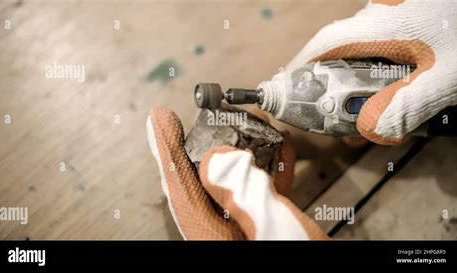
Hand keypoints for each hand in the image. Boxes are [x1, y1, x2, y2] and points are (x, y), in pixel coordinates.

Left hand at [146, 107, 328, 239]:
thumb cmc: (296, 263)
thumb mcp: (270, 233)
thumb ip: (241, 194)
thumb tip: (216, 159)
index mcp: (212, 237)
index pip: (181, 186)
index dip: (168, 149)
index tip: (160, 120)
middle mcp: (223, 233)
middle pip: (207, 180)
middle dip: (211, 145)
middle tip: (212, 119)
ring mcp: (244, 231)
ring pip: (235, 183)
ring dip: (244, 153)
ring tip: (250, 129)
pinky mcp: (267, 230)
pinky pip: (261, 193)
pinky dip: (270, 170)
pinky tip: (279, 154)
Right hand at [287, 0, 456, 144]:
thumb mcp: (450, 77)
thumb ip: (408, 105)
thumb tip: (370, 129)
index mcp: (385, 26)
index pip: (325, 44)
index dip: (302, 66)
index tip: (289, 87)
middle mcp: (385, 15)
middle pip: (341, 49)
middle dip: (332, 84)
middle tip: (334, 113)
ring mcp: (400, 16)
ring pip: (363, 49)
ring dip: (358, 81)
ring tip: (366, 110)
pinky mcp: (414, 21)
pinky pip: (384, 46)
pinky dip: (380, 72)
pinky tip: (395, 90)